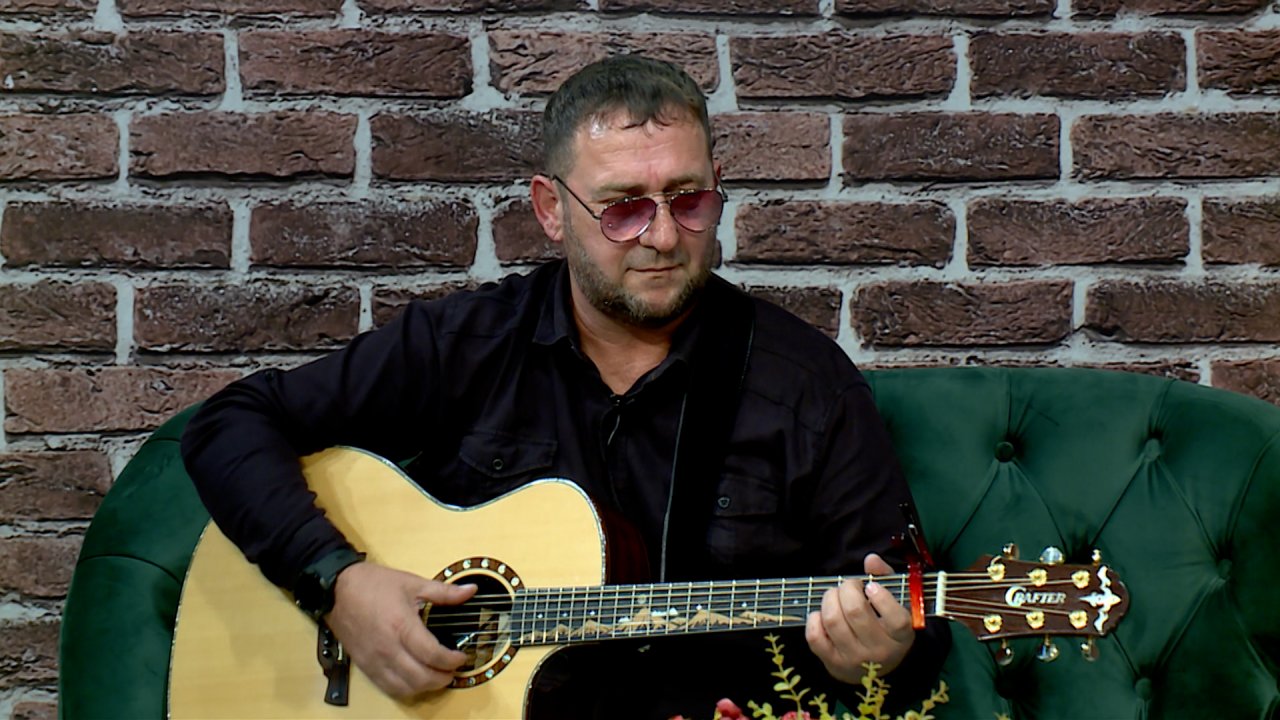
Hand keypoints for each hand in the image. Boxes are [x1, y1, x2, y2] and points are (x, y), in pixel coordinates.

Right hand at [325, 561, 476, 699]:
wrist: (336, 589)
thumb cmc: (372, 584)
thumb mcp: (412, 583)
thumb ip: (444, 592)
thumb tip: (469, 592)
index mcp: (402, 626)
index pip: (433, 655)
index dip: (452, 660)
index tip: (461, 657)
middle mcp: (388, 648)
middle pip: (421, 677)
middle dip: (443, 678)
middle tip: (453, 670)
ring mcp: (375, 660)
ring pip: (406, 687)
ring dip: (426, 687)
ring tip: (437, 676)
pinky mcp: (365, 666)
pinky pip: (388, 687)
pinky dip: (406, 688)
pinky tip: (415, 679)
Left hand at [804, 553, 914, 684]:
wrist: (873, 668)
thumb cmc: (884, 626)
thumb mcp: (893, 603)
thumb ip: (884, 577)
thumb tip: (871, 559)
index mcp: (901, 636)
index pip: (897, 619)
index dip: (882, 598)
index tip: (871, 586)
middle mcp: (880, 651)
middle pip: (855, 612)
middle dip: (847, 589)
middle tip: (848, 586)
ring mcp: (855, 659)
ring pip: (833, 621)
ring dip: (829, 600)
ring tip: (834, 596)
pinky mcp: (833, 664)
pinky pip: (815, 636)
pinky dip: (815, 619)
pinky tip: (822, 615)